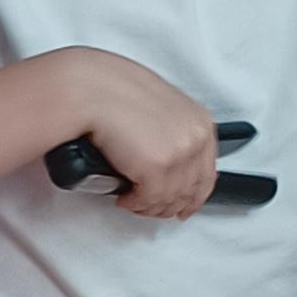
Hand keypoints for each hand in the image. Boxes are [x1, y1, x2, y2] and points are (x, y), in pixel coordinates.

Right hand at [65, 50, 218, 219]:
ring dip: (149, 206)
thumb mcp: (158, 108)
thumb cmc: (113, 93)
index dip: (193, 196)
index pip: (207, 173)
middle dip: (168, 205)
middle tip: (150, 207)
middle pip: (191, 190)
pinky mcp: (156, 166)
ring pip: (170, 198)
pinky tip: (125, 197)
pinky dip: (135, 203)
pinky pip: (149, 199)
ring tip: (133, 201)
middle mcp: (194, 137)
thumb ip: (172, 134)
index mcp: (199, 122)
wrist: (89, 89)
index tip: (183, 205)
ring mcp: (178, 152)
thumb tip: (174, 161)